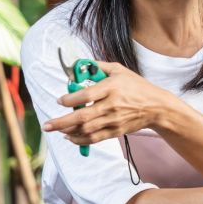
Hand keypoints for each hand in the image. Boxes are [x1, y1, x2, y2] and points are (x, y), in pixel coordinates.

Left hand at [42, 60, 173, 145]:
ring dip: (68, 131)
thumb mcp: (120, 70)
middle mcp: (112, 105)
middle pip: (82, 116)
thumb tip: (81, 64)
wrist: (156, 107)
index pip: (86, 95)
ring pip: (86, 129)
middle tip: (46, 124)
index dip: (70, 99)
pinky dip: (80, 140)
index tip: (60, 100)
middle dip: (61, 122)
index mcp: (112, 87)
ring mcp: (114, 120)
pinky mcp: (116, 131)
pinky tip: (70, 137)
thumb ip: (99, 66)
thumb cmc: (136, 86)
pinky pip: (95, 138)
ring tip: (56, 130)